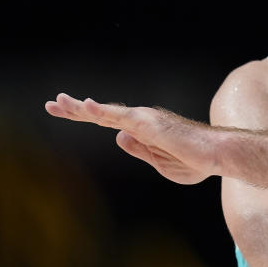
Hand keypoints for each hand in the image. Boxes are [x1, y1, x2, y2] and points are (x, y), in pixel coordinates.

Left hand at [45, 93, 215, 183]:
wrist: (216, 156)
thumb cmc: (195, 162)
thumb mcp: (161, 164)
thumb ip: (139, 150)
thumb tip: (118, 137)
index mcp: (143, 132)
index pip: (109, 122)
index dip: (87, 116)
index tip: (65, 112)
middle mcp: (141, 121)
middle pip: (102, 114)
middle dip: (75, 109)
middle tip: (51, 104)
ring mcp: (144, 120)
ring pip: (106, 113)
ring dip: (81, 108)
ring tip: (58, 103)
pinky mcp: (148, 123)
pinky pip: (120, 115)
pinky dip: (101, 111)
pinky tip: (85, 106)